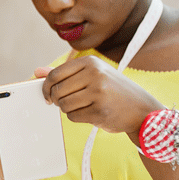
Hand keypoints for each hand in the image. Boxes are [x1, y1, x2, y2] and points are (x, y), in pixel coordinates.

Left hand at [35, 56, 163, 134]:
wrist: (142, 110)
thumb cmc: (113, 91)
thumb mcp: (92, 75)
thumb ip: (64, 73)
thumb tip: (36, 71)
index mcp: (91, 62)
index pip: (54, 74)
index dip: (46, 87)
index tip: (48, 95)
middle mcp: (95, 74)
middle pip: (57, 91)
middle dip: (56, 100)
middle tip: (66, 102)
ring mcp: (98, 92)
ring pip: (63, 105)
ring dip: (68, 109)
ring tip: (82, 106)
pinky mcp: (100, 110)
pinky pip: (73, 116)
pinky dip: (77, 117)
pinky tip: (91, 113)